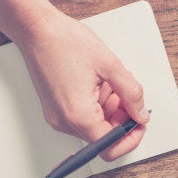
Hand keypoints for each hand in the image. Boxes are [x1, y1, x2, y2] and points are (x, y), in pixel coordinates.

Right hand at [14, 10, 149, 161]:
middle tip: (127, 94)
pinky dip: (96, 104)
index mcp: (79, 115)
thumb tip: (141, 113)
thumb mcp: (110, 65)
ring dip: (109, 109)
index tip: (139, 122)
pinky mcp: (55, 109)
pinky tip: (97, 83)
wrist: (36, 30)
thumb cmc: (64, 42)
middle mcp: (64, 121)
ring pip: (93, 126)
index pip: (110, 147)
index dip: (131, 136)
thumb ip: (131, 93)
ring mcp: (57, 116)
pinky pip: (81, 116)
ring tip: (109, 82)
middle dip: (121, 118)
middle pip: (102, 137)